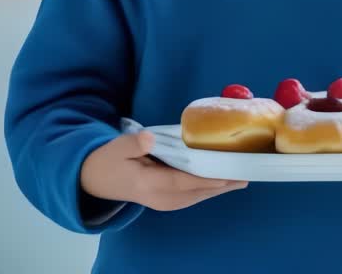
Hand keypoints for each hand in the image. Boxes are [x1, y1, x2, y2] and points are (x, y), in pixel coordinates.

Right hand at [80, 131, 247, 210]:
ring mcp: (163, 202)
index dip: (205, 178)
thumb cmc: (108, 160)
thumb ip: (133, 144)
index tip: (226, 173)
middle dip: (221, 184)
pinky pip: (192, 196)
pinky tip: (222, 183)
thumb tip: (148, 138)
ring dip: (219, 188)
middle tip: (246, 175)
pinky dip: (208, 190)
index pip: (181, 182)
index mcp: (147, 183)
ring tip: (241, 179)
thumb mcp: (116, 147)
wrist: (95, 180)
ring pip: (196, 196)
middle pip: (195, 192)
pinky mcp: (166, 201)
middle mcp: (159, 197)